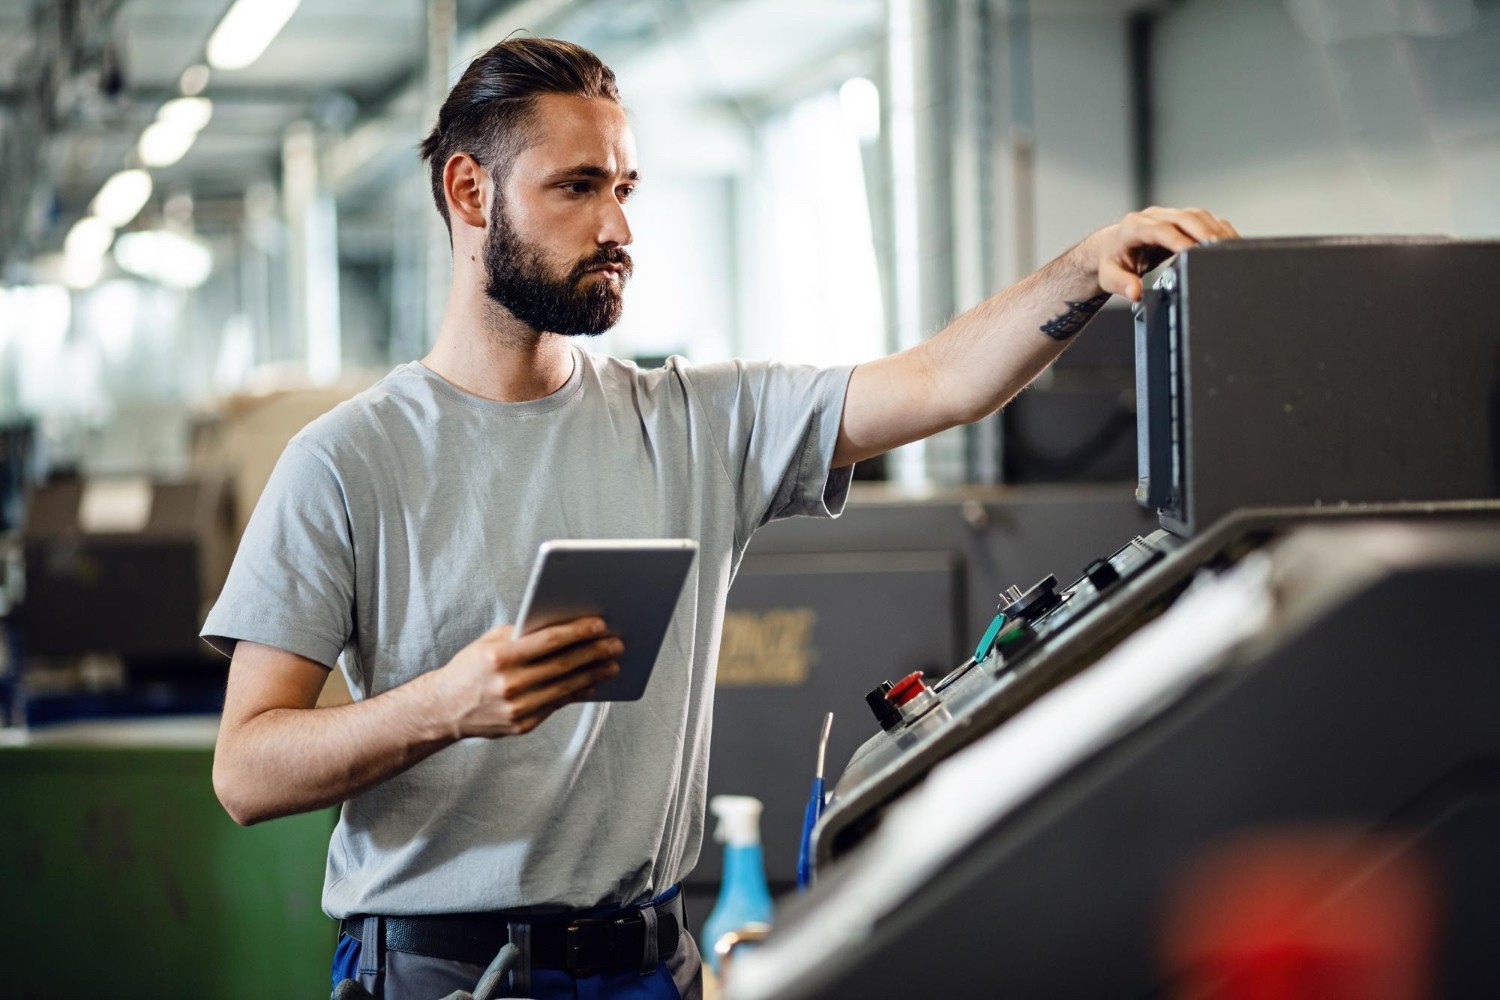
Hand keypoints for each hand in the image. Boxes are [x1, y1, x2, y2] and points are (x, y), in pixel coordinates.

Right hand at [433, 617, 621, 738]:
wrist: (444, 708)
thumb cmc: (470, 668)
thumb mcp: (489, 643)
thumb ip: (522, 634)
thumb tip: (562, 624)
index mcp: (499, 657)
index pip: (548, 641)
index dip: (577, 632)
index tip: (600, 625)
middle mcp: (509, 683)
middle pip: (562, 665)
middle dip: (594, 653)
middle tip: (616, 644)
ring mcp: (516, 707)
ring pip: (565, 687)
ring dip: (593, 674)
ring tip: (612, 663)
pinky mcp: (522, 724)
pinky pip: (557, 706)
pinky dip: (577, 693)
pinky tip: (592, 683)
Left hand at [1082, 206, 1239, 302]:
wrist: (1110, 248)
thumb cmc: (1111, 261)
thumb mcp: (1109, 276)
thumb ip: (1122, 284)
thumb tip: (1135, 292)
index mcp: (1133, 227)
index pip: (1161, 230)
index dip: (1179, 240)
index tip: (1194, 254)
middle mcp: (1152, 216)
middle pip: (1184, 218)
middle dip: (1205, 233)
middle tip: (1221, 250)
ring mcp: (1167, 215)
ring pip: (1197, 215)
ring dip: (1215, 229)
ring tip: (1230, 247)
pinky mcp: (1179, 219)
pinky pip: (1202, 219)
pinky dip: (1217, 229)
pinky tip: (1228, 242)